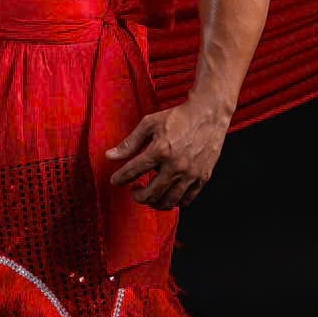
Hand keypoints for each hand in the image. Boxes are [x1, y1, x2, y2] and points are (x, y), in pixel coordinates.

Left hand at [105, 97, 230, 209]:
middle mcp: (176, 166)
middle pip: (150, 194)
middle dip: (137, 196)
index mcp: (160, 150)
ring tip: (150, 194)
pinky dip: (174, 201)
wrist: (207, 114)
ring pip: (168, 202)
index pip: (133, 172)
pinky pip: (186, 200)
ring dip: (154, 203)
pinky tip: (168, 193)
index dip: (120, 178)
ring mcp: (191, 174)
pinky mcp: (203, 178)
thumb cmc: (178, 117)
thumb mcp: (149, 124)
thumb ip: (129, 143)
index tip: (115, 181)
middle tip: (134, 190)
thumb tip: (110, 156)